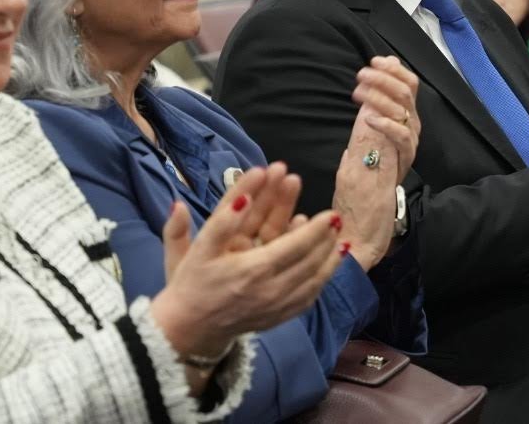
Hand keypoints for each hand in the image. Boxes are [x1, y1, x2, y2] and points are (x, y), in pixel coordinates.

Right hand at [152, 165, 343, 361]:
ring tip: (341, 241)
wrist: (187, 328)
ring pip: (314, 282)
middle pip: (310, 262)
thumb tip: (244, 198)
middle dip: (326, 239)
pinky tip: (327, 269)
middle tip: (338, 220)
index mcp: (253, 270)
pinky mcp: (277, 320)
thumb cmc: (192, 283)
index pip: (296, 246)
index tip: (331, 213)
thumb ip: (222, 221)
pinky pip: (307, 300)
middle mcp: (270, 291)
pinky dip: (322, 282)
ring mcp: (276, 308)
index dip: (316, 229)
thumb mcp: (199, 248)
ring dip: (330, 260)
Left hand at [332, 57, 420, 269]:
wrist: (361, 227)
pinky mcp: (401, 165)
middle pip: (409, 92)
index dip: (394, 69)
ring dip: (382, 94)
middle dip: (385, 77)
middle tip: (362, 75)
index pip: (408, 86)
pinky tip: (368, 116)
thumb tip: (370, 86)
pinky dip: (385, 122)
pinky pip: (402, 137)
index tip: (374, 60)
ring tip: (359, 92)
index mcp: (401, 125)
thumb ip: (368, 117)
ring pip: (407, 109)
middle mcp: (409, 134)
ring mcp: (407, 150)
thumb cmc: (358, 190)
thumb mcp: (360, 145)